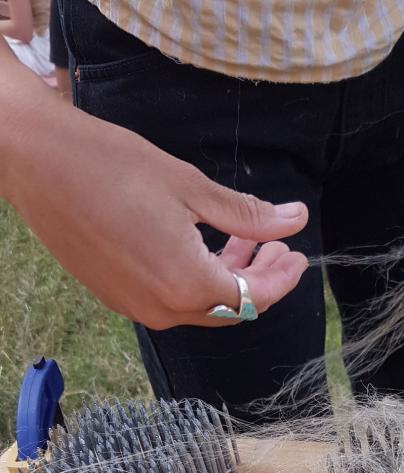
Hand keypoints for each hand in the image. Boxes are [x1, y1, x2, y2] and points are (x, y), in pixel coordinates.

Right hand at [2, 90, 308, 328]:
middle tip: (277, 246)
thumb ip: (247, 216)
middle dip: (260, 281)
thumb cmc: (112, 166)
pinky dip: (195, 279)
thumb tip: (295, 219)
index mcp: (188, 284)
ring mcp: (136, 307)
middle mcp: (163, 309)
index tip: (297, 255)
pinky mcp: (116, 297)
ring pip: (200, 306)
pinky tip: (201, 246)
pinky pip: (170, 300)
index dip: (281, 279)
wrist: (36, 162)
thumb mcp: (191, 187)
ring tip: (241, 242)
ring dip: (227, 279)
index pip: (254, 297)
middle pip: (230, 309)